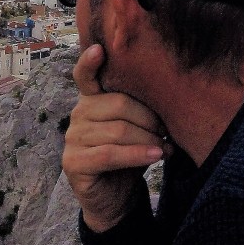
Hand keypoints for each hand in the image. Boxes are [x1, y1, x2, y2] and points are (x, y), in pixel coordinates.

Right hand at [62, 44, 168, 233]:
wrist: (117, 195)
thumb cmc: (132, 152)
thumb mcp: (139, 125)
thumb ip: (142, 106)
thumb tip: (171, 91)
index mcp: (93, 98)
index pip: (85, 75)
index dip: (89, 62)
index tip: (99, 49)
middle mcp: (78, 113)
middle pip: (118, 104)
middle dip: (149, 118)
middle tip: (168, 131)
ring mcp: (72, 137)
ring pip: (118, 130)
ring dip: (148, 139)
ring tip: (166, 147)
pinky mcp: (73, 162)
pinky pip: (109, 153)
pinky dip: (137, 154)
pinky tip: (156, 156)